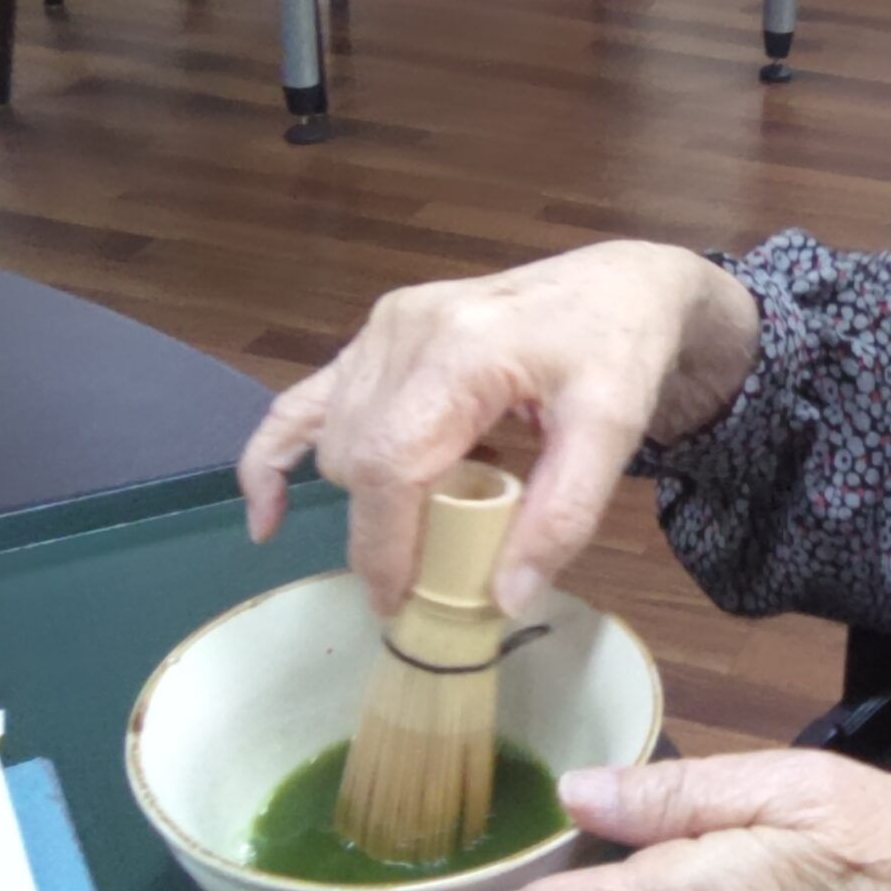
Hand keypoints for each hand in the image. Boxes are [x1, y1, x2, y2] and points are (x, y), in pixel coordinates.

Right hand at [236, 242, 759, 615]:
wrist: (617, 286)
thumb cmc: (621, 352)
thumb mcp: (614, 434)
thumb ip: (563, 516)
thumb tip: (503, 598)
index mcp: (461, 351)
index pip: (391, 465)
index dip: (385, 545)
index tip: (398, 605)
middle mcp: (405, 331)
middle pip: (355, 458)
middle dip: (378, 533)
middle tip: (426, 583)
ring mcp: (384, 327)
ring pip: (333, 439)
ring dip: (362, 498)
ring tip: (421, 531)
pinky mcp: (379, 333)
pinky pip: (303, 401)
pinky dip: (276, 456)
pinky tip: (268, 515)